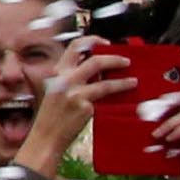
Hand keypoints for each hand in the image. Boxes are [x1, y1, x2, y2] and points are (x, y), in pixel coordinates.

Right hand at [13, 38, 131, 173]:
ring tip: (133, 80)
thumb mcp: (54, 91)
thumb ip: (71, 78)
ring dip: (123, 79)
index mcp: (56, 73)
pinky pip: (105, 97)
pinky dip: (117, 93)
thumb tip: (95, 70)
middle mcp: (64, 80)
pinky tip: (126, 93)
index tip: (105, 44)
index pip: (75, 47)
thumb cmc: (51, 117)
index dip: (93, 42)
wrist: (46, 137)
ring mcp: (74, 93)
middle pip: (95, 60)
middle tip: (126, 61)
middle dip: (114, 59)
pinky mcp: (84, 107)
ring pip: (105, 81)